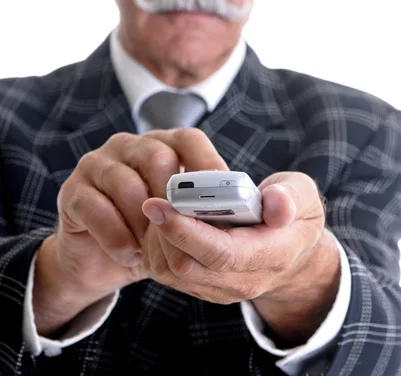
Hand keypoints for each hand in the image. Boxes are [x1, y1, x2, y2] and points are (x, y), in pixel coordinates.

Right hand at [33, 128, 227, 334]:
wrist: (100, 260)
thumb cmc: (151, 235)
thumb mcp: (182, 220)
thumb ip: (210, 209)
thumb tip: (259, 215)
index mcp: (161, 145)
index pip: (188, 139)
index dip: (208, 164)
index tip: (225, 195)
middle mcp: (128, 147)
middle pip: (157, 157)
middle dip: (173, 198)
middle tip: (184, 229)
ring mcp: (97, 164)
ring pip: (124, 182)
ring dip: (143, 222)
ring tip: (153, 250)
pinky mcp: (73, 190)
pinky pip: (95, 207)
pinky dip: (116, 235)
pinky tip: (130, 254)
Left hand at [141, 171, 339, 342]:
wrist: (294, 256)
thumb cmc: (295, 216)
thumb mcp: (304, 197)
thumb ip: (291, 196)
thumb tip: (276, 203)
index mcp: (272, 255)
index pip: (221, 253)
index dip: (185, 230)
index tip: (159, 204)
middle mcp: (243, 280)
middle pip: (186, 265)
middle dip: (163, 230)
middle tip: (156, 197)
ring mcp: (221, 289)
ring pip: (170, 272)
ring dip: (156, 238)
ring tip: (163, 206)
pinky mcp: (203, 288)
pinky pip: (167, 273)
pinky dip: (156, 246)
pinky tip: (164, 221)